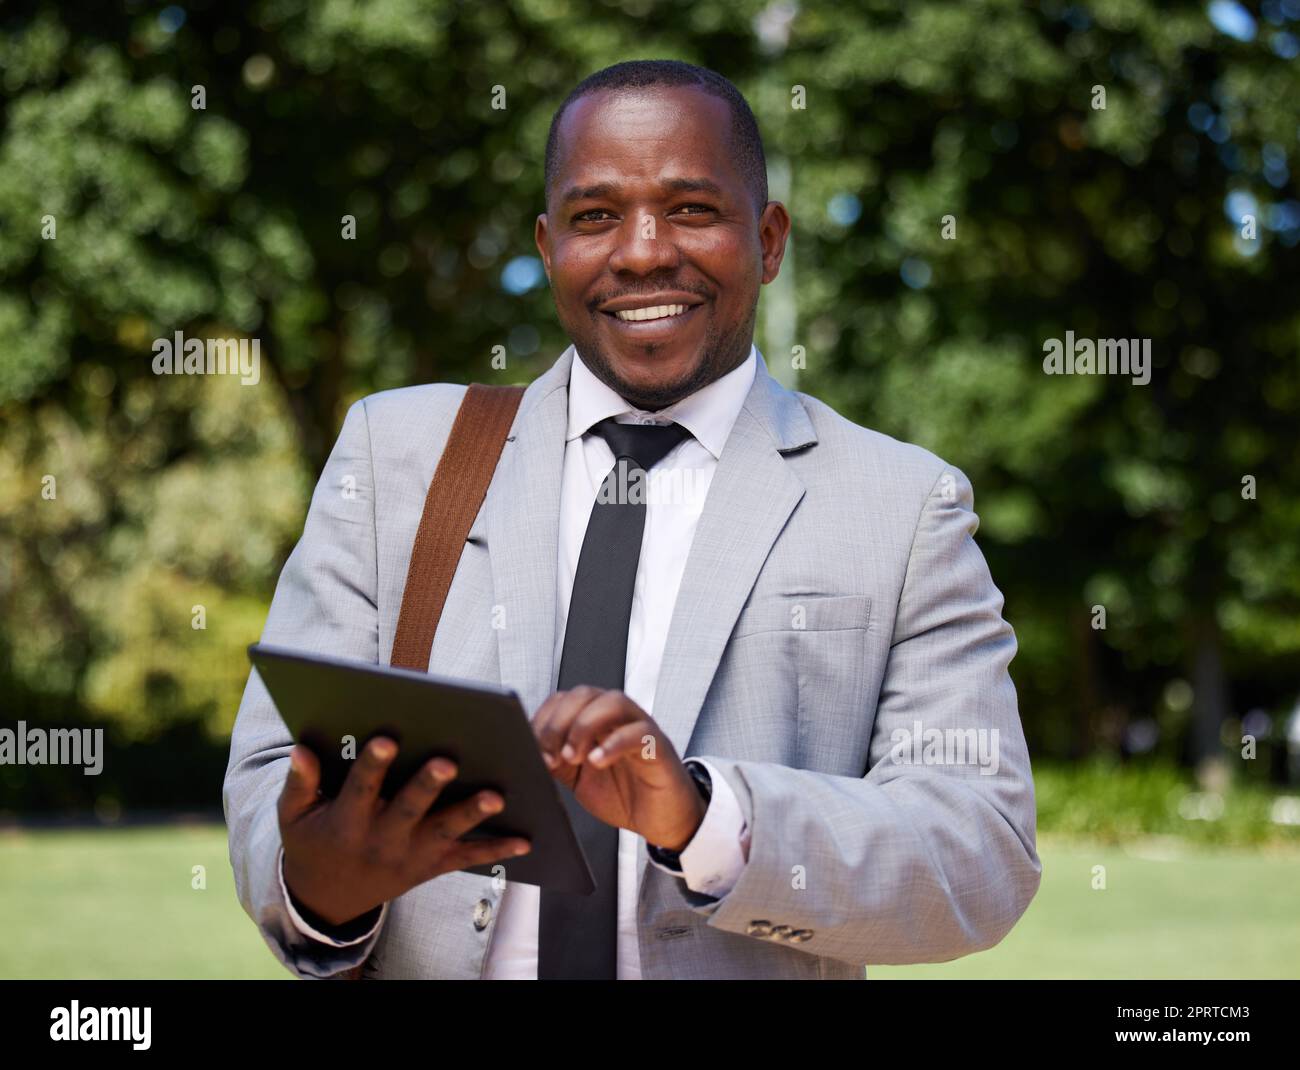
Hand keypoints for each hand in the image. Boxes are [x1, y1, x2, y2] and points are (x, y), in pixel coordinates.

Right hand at [278, 737, 530, 926]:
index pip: (359, 789)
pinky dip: (496, 850)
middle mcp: (380, 840)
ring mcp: (408, 856)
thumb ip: (299, 783)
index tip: (386, 737)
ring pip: (443, 833)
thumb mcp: (293, 817)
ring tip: (497, 796)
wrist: (327, 899)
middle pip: (408, 810)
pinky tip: (525, 839)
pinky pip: (466, 859)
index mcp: (346, 822)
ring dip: (471, 814)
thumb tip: (302, 749)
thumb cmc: (312, 841)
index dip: (373, 765)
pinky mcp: (430, 867)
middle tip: (449, 761)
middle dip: (428, 786)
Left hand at [532, 687, 706, 851]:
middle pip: (585, 694)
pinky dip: (614, 743)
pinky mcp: (659, 746)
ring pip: (613, 702)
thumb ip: (556, 762)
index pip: (564, 699)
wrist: (661, 820)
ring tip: (573, 757)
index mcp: (595, 722)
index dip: (545, 719)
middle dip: (560, 722)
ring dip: (585, 726)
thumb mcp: (578, 779)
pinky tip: (598, 761)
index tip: (534, 747)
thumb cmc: (624, 795)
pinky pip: (639, 732)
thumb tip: (527, 753)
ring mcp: (639, 728)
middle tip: (553, 754)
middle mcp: (617, 718)